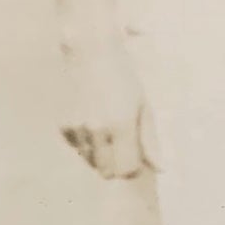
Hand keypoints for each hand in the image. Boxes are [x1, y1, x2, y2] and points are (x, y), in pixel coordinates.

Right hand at [60, 40, 154, 177]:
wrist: (90, 53)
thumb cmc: (124, 78)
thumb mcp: (144, 106)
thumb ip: (150, 140)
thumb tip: (160, 169)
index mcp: (121, 125)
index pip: (127, 170)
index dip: (134, 167)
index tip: (136, 155)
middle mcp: (97, 130)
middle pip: (107, 171)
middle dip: (117, 165)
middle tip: (123, 145)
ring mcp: (77, 129)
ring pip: (91, 162)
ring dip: (101, 154)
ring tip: (108, 129)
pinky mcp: (64, 126)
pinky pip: (78, 149)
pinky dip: (86, 143)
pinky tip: (93, 122)